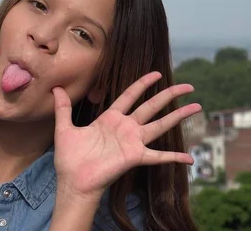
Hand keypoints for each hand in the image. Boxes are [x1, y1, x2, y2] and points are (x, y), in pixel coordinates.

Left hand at [51, 72, 200, 202]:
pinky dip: (173, 157)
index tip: (156, 73)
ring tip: (197, 106)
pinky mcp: (135, 157)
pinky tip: (190, 159)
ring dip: (179, 116)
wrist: (73, 180)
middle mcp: (125, 128)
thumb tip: (56, 88)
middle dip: (169, 95)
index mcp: (110, 119)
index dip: (143, 84)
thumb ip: (63, 108)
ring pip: (160, 125)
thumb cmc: (69, 158)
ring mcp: (132, 142)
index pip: (130, 96)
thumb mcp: (64, 128)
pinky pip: (158, 157)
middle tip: (188, 85)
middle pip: (151, 106)